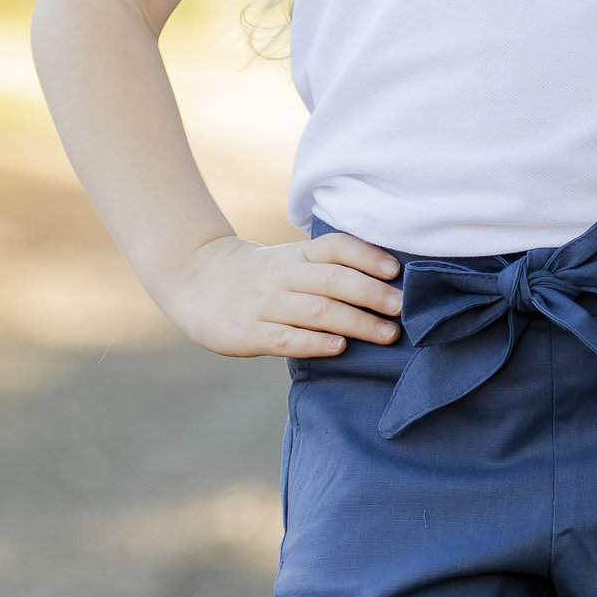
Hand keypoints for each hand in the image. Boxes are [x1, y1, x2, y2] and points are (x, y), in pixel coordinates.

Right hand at [163, 232, 402, 360]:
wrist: (193, 280)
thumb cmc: (257, 276)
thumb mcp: (287, 262)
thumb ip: (323, 271)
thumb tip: (384, 288)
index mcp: (295, 255)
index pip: (335, 248)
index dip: (367, 256)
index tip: (396, 270)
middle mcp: (283, 276)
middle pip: (334, 280)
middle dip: (372, 294)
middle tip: (403, 308)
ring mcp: (265, 305)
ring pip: (317, 311)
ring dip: (357, 322)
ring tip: (388, 334)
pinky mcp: (250, 333)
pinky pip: (287, 338)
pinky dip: (316, 343)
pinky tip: (341, 348)